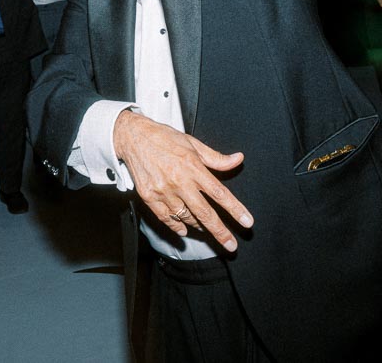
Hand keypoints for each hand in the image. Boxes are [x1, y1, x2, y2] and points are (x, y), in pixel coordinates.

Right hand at [113, 111, 252, 251]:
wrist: (133, 137)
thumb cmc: (164, 138)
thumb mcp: (193, 143)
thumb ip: (216, 157)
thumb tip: (238, 159)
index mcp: (193, 167)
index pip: (219, 193)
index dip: (235, 209)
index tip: (248, 222)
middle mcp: (179, 181)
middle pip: (204, 213)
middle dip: (220, 232)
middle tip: (231, 245)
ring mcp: (163, 191)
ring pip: (186, 217)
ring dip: (198, 225)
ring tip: (204, 226)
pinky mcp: (149, 197)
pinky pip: (166, 218)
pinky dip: (177, 226)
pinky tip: (184, 230)